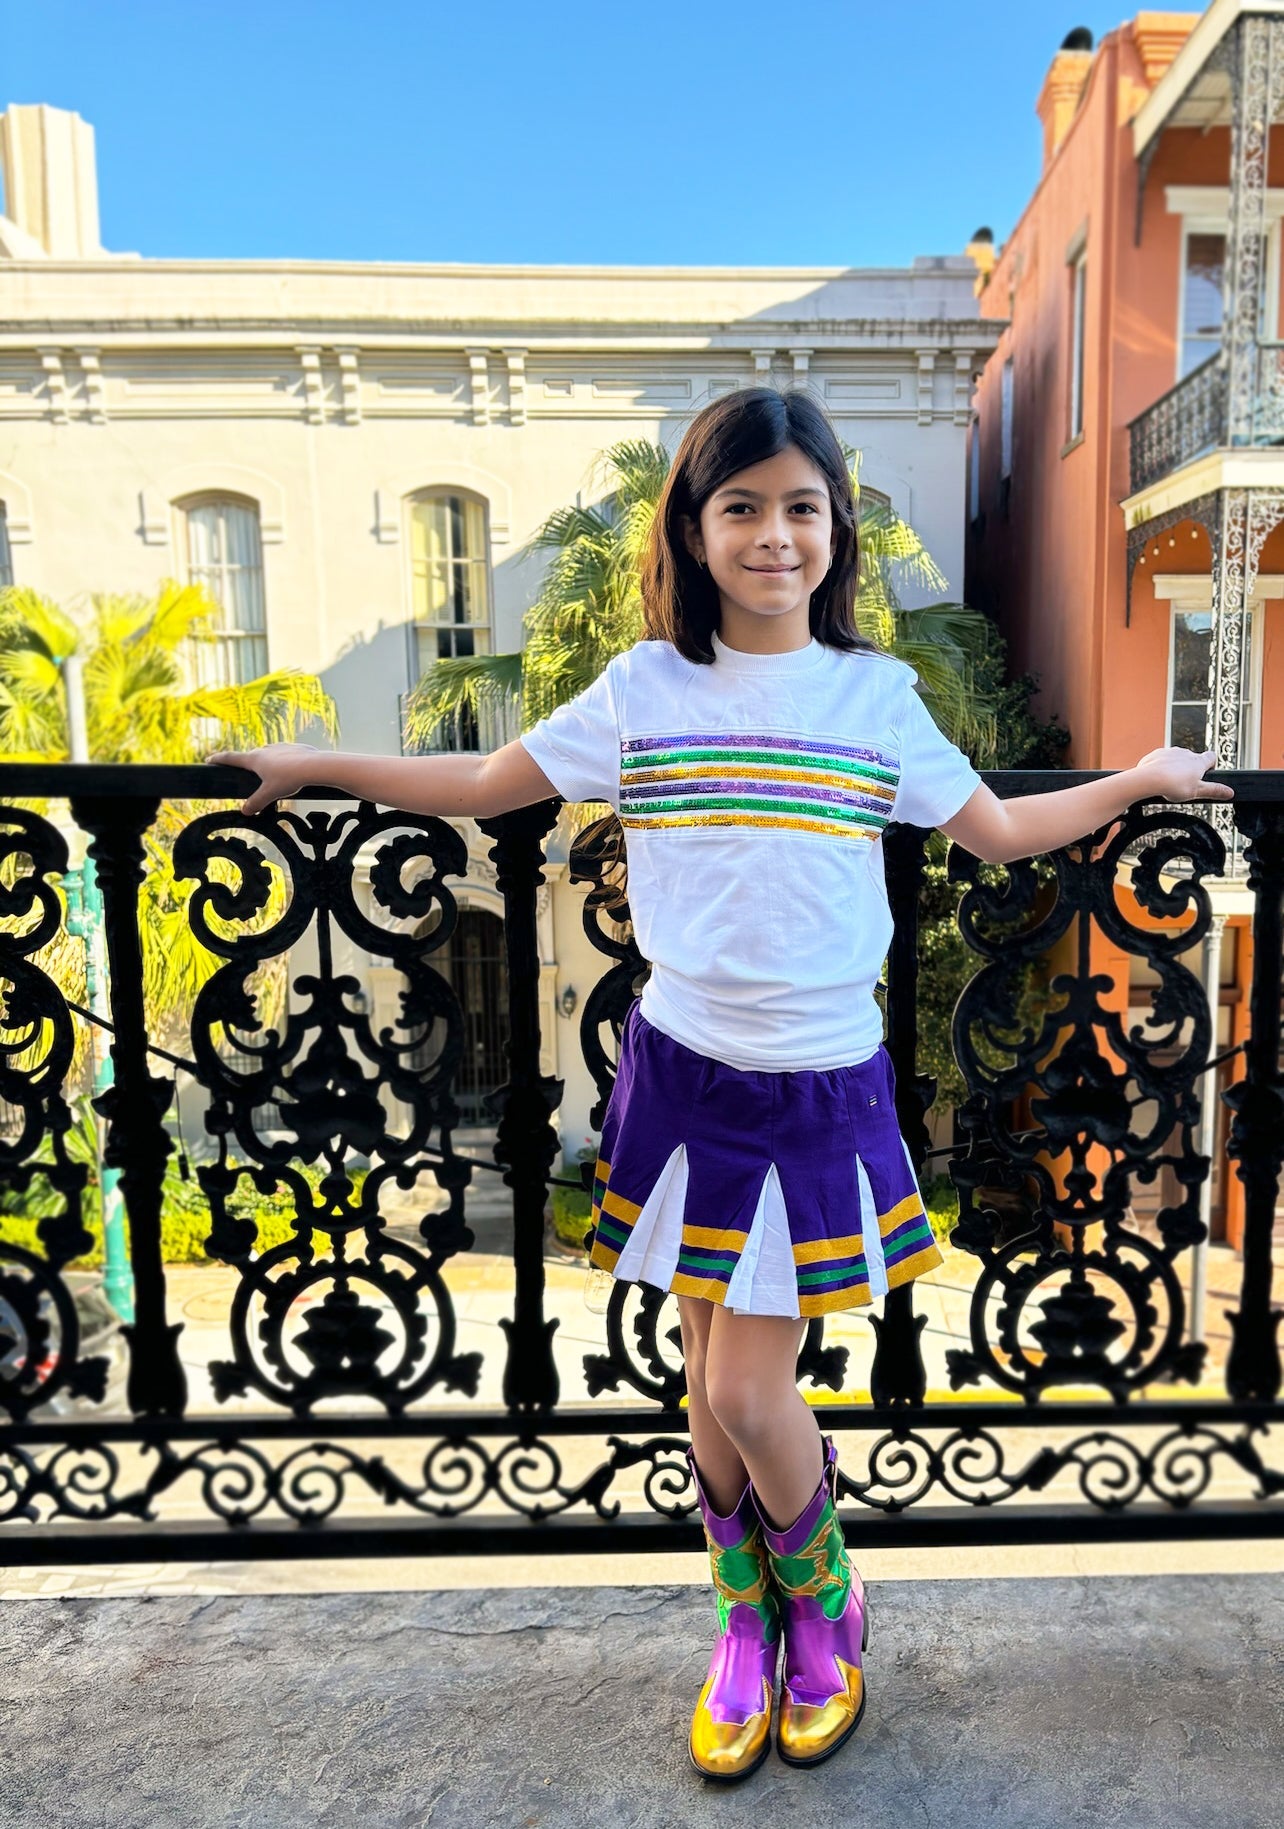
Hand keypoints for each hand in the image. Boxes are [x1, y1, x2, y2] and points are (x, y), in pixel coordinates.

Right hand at [205, 742, 320, 814]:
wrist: (314, 766)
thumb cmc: (289, 778)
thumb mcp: (270, 794)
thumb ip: (256, 802)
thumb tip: (244, 811)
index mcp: (255, 759)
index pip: (231, 758)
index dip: (219, 759)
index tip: (209, 759)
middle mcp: (265, 749)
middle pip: (251, 756)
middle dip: (247, 764)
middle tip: (245, 772)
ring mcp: (280, 746)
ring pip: (268, 753)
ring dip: (266, 762)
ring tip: (271, 774)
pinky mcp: (294, 747)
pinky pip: (284, 754)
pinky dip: (283, 761)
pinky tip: (290, 770)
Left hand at [1133, 746, 1234, 803]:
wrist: (1148, 779)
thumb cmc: (1173, 785)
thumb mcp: (1197, 792)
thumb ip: (1214, 791)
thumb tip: (1230, 792)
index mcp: (1198, 761)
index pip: (1212, 757)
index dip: (1211, 764)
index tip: (1208, 773)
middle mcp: (1185, 753)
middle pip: (1193, 758)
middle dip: (1191, 769)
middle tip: (1186, 784)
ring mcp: (1170, 752)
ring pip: (1176, 758)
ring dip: (1175, 767)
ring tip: (1170, 783)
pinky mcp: (1156, 754)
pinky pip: (1161, 759)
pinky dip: (1161, 767)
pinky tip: (1157, 778)